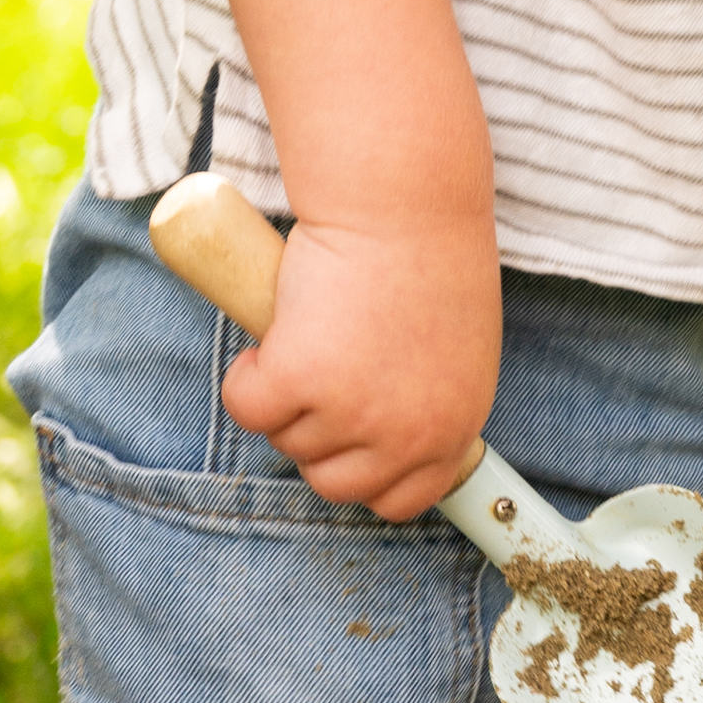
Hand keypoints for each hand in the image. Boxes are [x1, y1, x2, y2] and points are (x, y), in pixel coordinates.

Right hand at [219, 205, 501, 523]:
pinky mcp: (300, 378)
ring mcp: (353, 412)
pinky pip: (248, 408)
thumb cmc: (428, 254)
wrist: (403, 202)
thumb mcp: (455, 349)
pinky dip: (246, 376)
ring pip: (287, 440)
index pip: (400, 500)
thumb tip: (381, 434)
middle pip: (333, 482)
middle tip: (317, 377)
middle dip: (315, 436)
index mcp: (453, 427)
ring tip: (308, 333)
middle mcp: (406, 434)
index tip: (346, 439)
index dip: (364, 472)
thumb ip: (426, 400)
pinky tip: (274, 331)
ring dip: (284, 395)